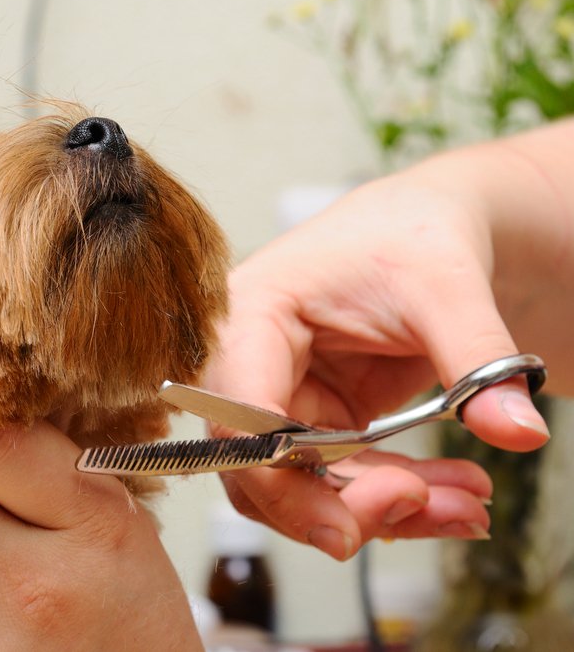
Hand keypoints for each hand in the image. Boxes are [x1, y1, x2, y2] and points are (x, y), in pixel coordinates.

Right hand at [206, 172, 549, 559]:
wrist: (426, 230)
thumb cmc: (412, 233)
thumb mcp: (447, 287)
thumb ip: (476, 358)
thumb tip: (519, 430)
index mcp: (250, 315)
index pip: (240, 415)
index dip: (279, 479)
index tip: (346, 528)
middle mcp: (247, 363)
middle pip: (258, 468)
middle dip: (340, 505)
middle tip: (423, 508)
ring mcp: (279, 396)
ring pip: (299, 487)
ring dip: (380, 511)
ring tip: (466, 504)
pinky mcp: (314, 419)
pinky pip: (340, 480)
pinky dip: (395, 498)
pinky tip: (456, 496)